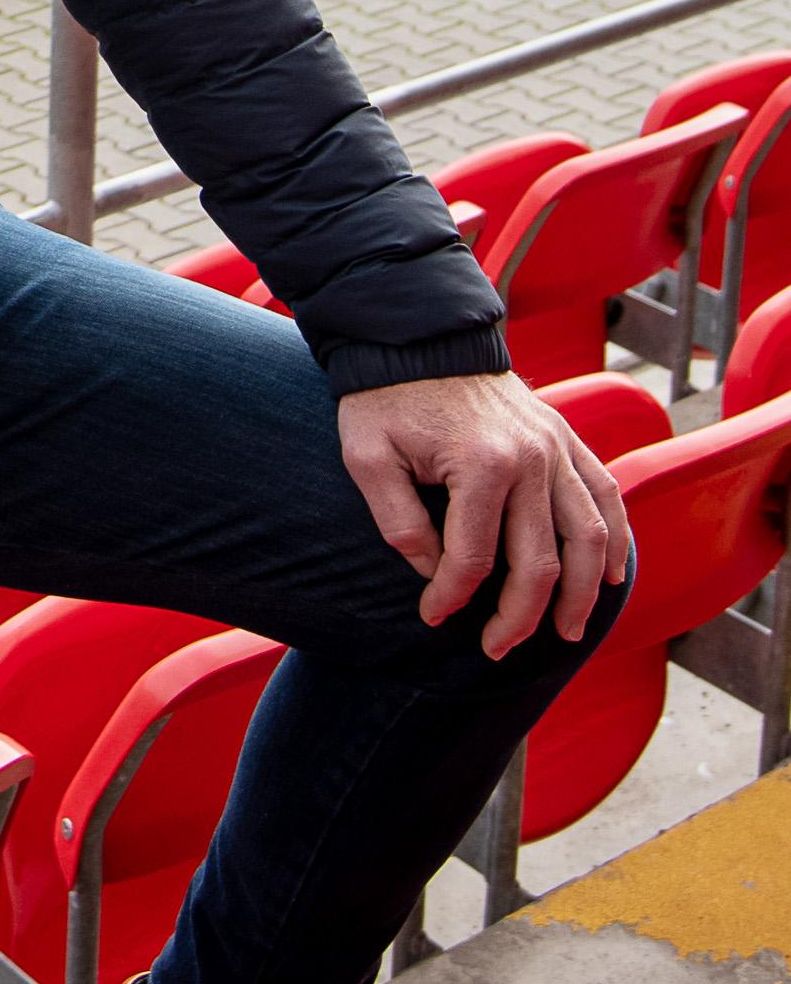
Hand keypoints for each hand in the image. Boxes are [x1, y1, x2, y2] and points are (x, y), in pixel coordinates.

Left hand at [337, 372, 630, 658]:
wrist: (414, 334)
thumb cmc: (384, 396)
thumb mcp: (366, 455)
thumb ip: (398, 521)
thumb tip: (434, 573)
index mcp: (480, 463)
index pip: (474, 559)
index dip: (452, 597)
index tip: (432, 617)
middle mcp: (532, 459)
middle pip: (539, 563)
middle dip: (518, 617)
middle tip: (497, 649)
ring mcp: (556, 447)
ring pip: (589, 540)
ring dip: (582, 595)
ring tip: (567, 634)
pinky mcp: (566, 437)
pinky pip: (605, 496)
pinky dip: (616, 541)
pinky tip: (612, 578)